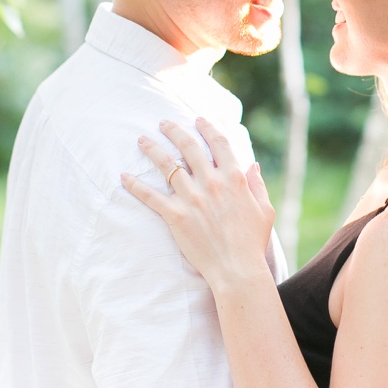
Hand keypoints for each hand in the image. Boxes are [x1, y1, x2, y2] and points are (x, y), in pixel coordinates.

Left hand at [121, 117, 275, 287]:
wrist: (237, 268)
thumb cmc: (252, 241)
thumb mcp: (265, 209)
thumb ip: (257, 185)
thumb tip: (252, 165)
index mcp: (235, 178)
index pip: (219, 143)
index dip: (208, 128)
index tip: (198, 119)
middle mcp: (211, 183)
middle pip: (189, 148)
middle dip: (175, 131)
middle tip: (163, 122)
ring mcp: (191, 198)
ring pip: (167, 165)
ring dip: (152, 149)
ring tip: (141, 140)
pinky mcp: (175, 215)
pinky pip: (150, 196)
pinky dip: (135, 185)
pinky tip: (123, 176)